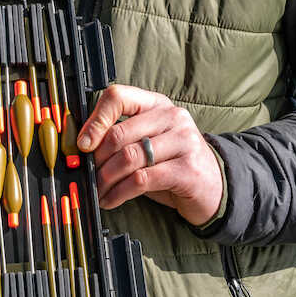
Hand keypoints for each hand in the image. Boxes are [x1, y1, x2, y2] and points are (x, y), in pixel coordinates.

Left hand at [76, 85, 223, 225]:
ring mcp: (184, 141)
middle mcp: (172, 117)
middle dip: (97, 159)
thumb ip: (121, 138)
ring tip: (98, 190)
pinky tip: (111, 200)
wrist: (214, 187)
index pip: (118, 96)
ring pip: (128, 158)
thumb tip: (81, 147)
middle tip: (88, 175)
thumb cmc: (172, 163)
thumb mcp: (148, 142)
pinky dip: (119, 193)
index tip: (83, 144)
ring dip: (106, 179)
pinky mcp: (187, 169)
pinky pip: (141, 180)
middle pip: (119, 133)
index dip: (95, 120)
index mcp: (157, 104)